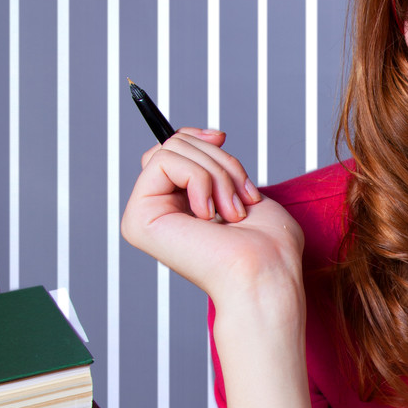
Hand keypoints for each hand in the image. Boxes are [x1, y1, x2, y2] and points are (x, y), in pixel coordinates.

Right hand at [120, 128, 304, 304]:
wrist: (267, 274)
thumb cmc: (269, 246)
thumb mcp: (244, 189)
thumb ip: (218, 164)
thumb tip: (210, 134)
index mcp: (179, 208)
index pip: (171, 150)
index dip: (196, 137)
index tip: (222, 137)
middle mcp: (157, 213)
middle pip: (173, 144)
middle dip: (218, 160)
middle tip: (240, 200)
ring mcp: (143, 217)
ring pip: (170, 149)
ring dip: (216, 173)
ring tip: (232, 211)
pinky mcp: (138, 219)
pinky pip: (164, 161)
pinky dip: (200, 179)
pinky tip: (210, 215)